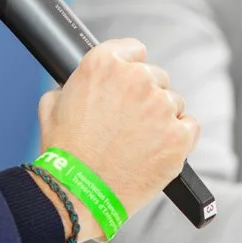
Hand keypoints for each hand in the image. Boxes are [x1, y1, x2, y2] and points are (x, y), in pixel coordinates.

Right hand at [34, 38, 198, 236]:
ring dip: (161, 117)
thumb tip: (83, 87)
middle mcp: (136, 79)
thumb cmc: (63, 153)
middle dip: (144, 96)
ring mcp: (160, 107)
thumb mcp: (52, 105)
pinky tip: (159, 149)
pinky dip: (179, 136)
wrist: (77, 193)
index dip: (129, 68)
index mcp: (103, 64)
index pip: (134, 49)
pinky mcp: (178, 136)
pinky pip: (190, 126)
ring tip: (139, 142)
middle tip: (128, 122)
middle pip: (155, 76)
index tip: (127, 85)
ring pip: (173, 102)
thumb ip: (73, 86)